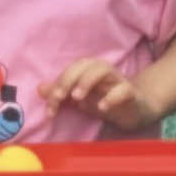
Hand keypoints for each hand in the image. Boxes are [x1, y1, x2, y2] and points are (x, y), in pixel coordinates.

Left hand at [42, 54, 157, 132]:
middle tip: (59, 97)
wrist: (135, 110)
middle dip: (68, 79)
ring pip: (104, 69)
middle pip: (84, 65)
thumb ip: (61, 94)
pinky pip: (124, 89)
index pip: (69, 71)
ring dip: (87, 81)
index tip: (50, 110)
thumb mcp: (80, 100)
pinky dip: (112, 97)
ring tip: (77, 98)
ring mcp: (118, 80)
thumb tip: (40, 89)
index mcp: (88, 70)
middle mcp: (102, 71)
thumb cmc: (104, 100)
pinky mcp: (131, 93)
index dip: (57, 87)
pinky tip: (102, 107)